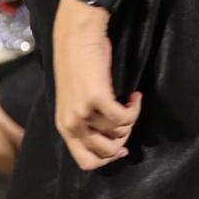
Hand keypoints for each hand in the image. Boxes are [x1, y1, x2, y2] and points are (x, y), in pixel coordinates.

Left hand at [52, 1, 139, 170]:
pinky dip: (134, 108)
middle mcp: (71, 123)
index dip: (107, 158)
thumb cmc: (79, 65)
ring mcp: (82, 113)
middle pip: (105, 152)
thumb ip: (87, 122)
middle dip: (123, 139)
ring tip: (129, 101)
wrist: (77, 37)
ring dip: (130, 119)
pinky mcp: (96, 99)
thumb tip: (114, 142)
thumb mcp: (76, 100)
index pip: (86, 162)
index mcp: (64, 126)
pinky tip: (133, 96)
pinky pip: (124, 118)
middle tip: (128, 119)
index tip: (122, 147)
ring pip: (118, 133)